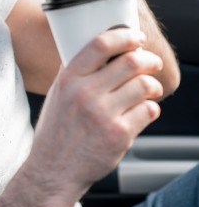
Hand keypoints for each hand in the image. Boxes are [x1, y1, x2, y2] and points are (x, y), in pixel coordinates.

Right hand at [31, 28, 162, 203]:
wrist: (53, 170)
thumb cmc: (56, 131)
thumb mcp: (57, 94)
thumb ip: (76, 71)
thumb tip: (100, 48)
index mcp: (69, 79)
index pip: (100, 44)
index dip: (124, 36)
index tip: (136, 37)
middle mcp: (85, 94)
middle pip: (130, 62)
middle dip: (148, 59)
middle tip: (151, 63)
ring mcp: (103, 115)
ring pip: (144, 85)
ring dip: (153, 85)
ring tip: (150, 88)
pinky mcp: (119, 135)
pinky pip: (148, 110)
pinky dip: (150, 108)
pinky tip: (142, 110)